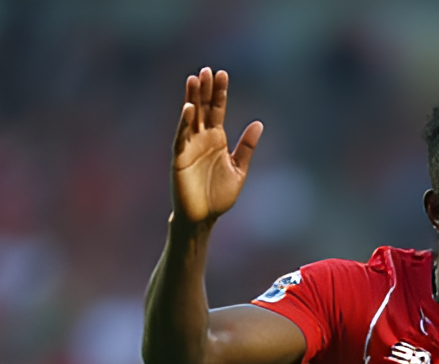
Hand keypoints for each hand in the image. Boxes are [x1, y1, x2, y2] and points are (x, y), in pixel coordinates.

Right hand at [172, 67, 262, 223]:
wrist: (203, 218)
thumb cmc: (219, 197)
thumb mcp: (239, 170)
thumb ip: (247, 147)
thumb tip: (259, 123)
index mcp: (217, 140)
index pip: (218, 110)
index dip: (220, 93)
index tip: (222, 74)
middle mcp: (202, 139)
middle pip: (203, 109)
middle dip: (205, 90)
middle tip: (208, 70)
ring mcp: (190, 147)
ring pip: (190, 117)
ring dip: (192, 98)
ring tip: (194, 79)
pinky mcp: (180, 158)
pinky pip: (181, 137)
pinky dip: (183, 123)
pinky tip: (188, 108)